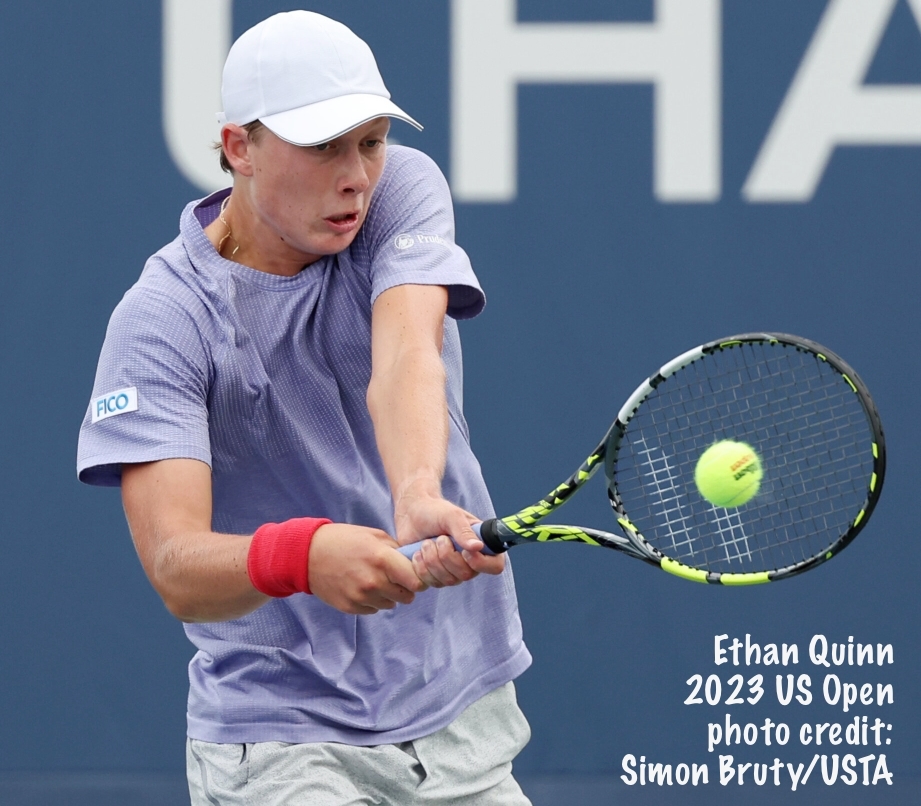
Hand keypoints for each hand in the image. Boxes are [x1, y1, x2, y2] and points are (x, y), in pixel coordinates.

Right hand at [308, 524, 426, 614]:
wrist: (308, 554)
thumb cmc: (344, 540)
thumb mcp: (374, 535)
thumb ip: (397, 550)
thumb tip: (414, 563)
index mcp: (382, 559)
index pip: (416, 581)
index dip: (418, 578)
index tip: (414, 575)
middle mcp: (373, 581)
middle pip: (407, 596)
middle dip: (405, 588)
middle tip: (395, 577)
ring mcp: (361, 597)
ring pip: (391, 604)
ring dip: (388, 595)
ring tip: (374, 579)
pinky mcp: (350, 607)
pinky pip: (373, 609)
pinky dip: (372, 601)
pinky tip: (361, 586)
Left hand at [394, 492, 505, 587]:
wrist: (411, 514)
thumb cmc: (435, 512)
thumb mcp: (451, 516)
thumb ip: (464, 531)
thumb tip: (478, 546)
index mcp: (481, 546)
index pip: (495, 566)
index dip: (482, 563)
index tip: (464, 551)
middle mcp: (468, 563)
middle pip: (465, 575)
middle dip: (447, 555)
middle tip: (439, 538)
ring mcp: (450, 573)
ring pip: (445, 581)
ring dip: (431, 559)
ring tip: (426, 542)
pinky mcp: (431, 578)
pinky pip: (427, 583)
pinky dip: (419, 566)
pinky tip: (417, 553)